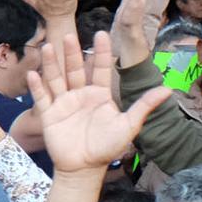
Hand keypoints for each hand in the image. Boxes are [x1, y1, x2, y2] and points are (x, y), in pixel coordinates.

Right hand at [26, 31, 169, 175]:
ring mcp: (64, 104)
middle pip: (76, 69)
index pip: (101, 69)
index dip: (101, 52)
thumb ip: (144, 105)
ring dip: (52, 64)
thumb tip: (168, 89)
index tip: (101, 34)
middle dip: (72, 53)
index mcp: (100, 95)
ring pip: (57, 79)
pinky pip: (42, 98)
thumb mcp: (129, 125)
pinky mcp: (49, 115)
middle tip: (69, 35)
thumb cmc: (107, 147)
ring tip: (48, 47)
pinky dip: (37, 86)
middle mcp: (81, 95)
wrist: (84, 167)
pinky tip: (33, 73)